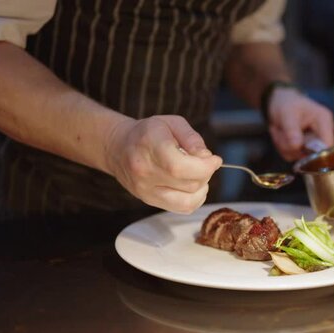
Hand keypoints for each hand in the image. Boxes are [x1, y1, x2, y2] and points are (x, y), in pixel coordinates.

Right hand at [105, 115, 221, 213]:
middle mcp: (145, 172)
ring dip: (201, 188)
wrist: (119, 147)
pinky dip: (194, 199)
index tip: (214, 160)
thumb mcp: (172, 123)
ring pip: (187, 201)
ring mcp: (145, 190)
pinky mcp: (149, 201)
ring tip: (197, 174)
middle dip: (206, 174)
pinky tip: (192, 185)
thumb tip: (207, 158)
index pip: (180, 167)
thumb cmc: (148, 133)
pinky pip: (181, 208)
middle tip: (204, 162)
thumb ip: (192, 138)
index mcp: (150, 147)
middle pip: (189, 184)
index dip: (205, 167)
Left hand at [267, 87, 333, 160]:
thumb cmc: (287, 103)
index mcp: (324, 121)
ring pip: (297, 156)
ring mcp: (313, 143)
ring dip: (284, 146)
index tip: (296, 146)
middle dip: (291, 146)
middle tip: (281, 132)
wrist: (280, 103)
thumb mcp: (287, 113)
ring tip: (281, 131)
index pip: (328, 146)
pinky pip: (291, 156)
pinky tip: (282, 136)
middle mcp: (322, 134)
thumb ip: (292, 130)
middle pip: (311, 154)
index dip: (314, 153)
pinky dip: (282, 148)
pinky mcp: (304, 149)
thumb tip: (296, 146)